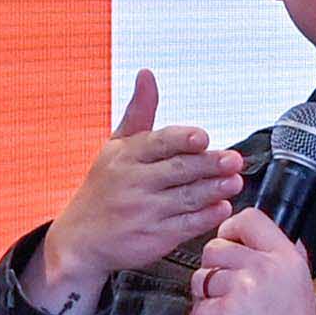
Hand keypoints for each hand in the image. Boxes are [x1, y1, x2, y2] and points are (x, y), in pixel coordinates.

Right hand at [30, 68, 242, 314]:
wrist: (81, 239)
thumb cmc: (104, 188)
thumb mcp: (115, 146)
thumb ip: (139, 112)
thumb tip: (147, 75)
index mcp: (125, 156)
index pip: (158, 143)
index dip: (182, 139)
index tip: (203, 137)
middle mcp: (133, 183)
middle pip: (178, 170)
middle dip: (209, 164)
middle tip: (234, 160)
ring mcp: (144, 212)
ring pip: (186, 198)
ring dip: (214, 189)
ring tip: (234, 182)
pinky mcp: (154, 238)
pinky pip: (185, 226)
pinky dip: (206, 216)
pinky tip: (221, 207)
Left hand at [189, 205, 315, 314]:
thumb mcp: (304, 288)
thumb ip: (288, 260)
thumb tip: (274, 239)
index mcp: (286, 259)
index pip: (249, 219)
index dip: (231, 230)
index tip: (229, 243)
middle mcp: (263, 269)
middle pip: (215, 248)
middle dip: (213, 269)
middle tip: (224, 289)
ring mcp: (240, 291)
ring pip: (201, 278)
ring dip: (206, 298)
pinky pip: (196, 309)